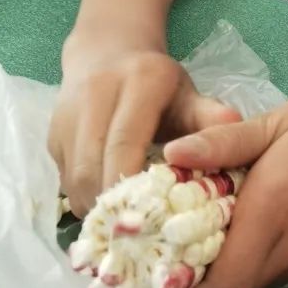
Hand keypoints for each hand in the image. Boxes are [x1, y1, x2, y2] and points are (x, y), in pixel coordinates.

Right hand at [51, 49, 239, 216]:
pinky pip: (64, 178)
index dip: (132, 184)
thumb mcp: (190, 95)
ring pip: (74, 178)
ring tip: (125, 225)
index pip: (125, 142)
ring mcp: (67, 116)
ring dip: (97, 207)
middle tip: (138, 234)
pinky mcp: (52, 135)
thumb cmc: (159, 85)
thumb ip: (210, 117)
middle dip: (114, 205)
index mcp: (138, 82)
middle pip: (94, 166)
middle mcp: (95, 95)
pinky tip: (109, 207)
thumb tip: (236, 130)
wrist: (108, 54)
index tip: (149, 219)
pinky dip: (85, 199)